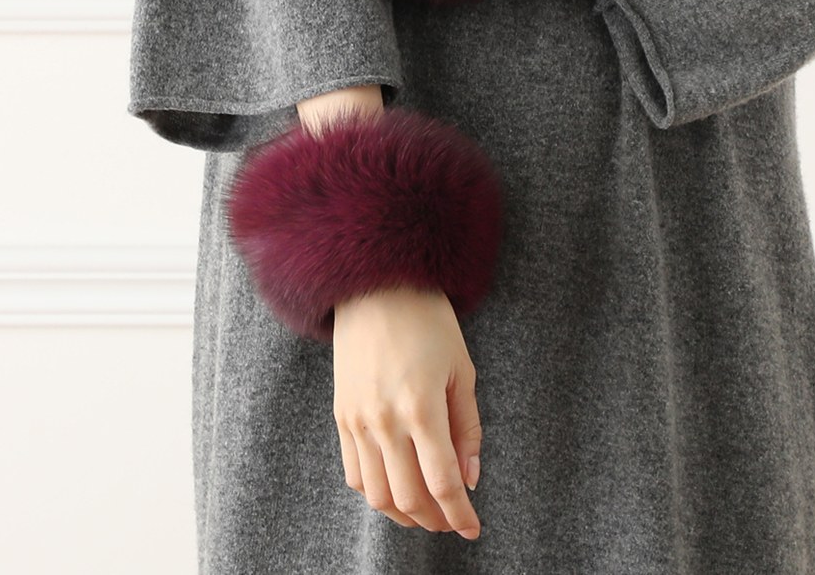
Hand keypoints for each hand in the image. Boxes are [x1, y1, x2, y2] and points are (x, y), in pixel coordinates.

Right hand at [332, 286, 482, 539]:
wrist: (376, 286)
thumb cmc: (428, 321)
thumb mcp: (461, 369)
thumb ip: (467, 428)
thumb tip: (469, 478)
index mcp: (421, 407)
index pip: (442, 482)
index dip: (460, 514)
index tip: (473, 528)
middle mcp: (385, 420)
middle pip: (409, 498)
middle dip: (436, 520)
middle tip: (453, 520)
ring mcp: (357, 420)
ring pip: (377, 495)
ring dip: (404, 514)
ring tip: (426, 511)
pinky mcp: (341, 415)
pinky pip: (354, 474)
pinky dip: (376, 492)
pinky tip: (396, 488)